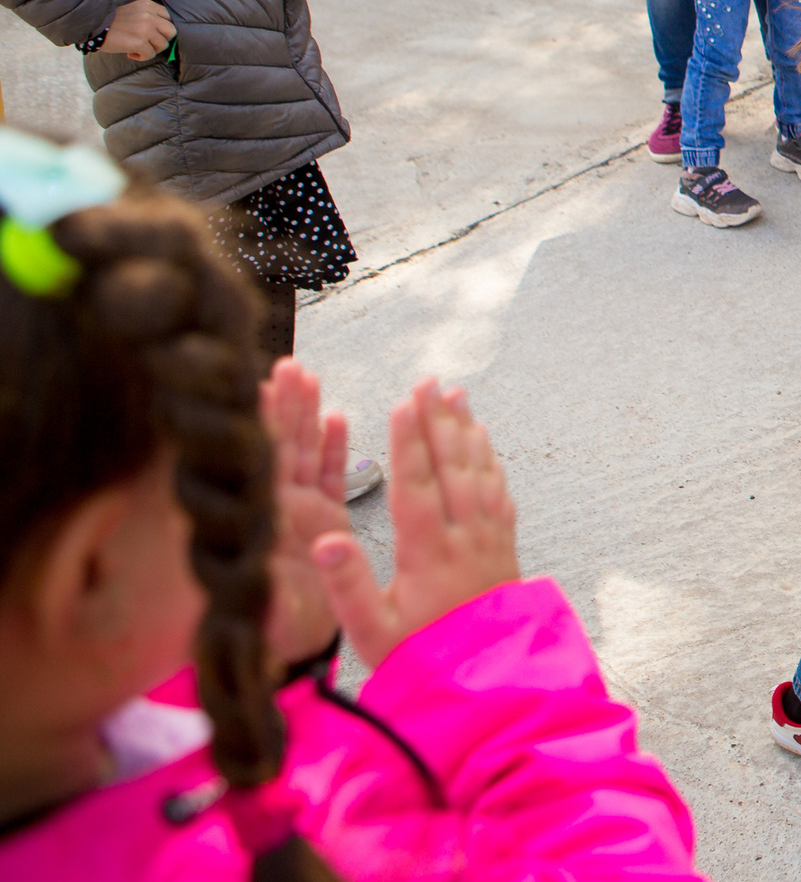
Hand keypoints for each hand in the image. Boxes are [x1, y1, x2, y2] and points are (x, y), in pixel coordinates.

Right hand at [100, 0, 172, 59]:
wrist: (92, 26)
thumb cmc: (112, 22)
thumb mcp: (134, 11)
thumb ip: (149, 16)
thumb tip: (163, 33)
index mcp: (148, 6)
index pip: (169, 18)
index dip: (162, 29)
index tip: (153, 34)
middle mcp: (149, 15)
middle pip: (171, 31)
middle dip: (162, 40)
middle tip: (149, 43)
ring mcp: (146, 28)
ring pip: (162, 44)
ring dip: (151, 50)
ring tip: (138, 49)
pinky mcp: (139, 42)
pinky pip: (150, 54)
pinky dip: (142, 57)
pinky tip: (131, 53)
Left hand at [260, 360, 350, 667]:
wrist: (297, 651)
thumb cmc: (277, 634)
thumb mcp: (264, 613)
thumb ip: (261, 588)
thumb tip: (247, 562)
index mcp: (263, 523)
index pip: (258, 464)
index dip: (258, 427)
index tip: (252, 388)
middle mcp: (276, 511)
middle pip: (278, 447)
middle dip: (282, 406)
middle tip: (285, 366)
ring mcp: (300, 513)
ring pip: (302, 453)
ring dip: (304, 415)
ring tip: (305, 377)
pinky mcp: (325, 521)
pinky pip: (330, 477)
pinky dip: (333, 448)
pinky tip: (336, 419)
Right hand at [313, 380, 519, 666]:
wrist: (482, 686)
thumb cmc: (419, 660)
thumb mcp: (372, 632)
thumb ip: (347, 586)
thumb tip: (325, 541)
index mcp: (428, 554)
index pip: (418, 485)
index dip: (411, 442)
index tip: (405, 403)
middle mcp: (464, 539)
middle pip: (452, 468)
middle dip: (439, 422)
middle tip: (431, 382)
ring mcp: (489, 542)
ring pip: (480, 474)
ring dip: (468, 433)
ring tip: (459, 398)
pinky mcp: (504, 549)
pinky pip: (499, 494)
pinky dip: (490, 463)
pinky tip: (485, 446)